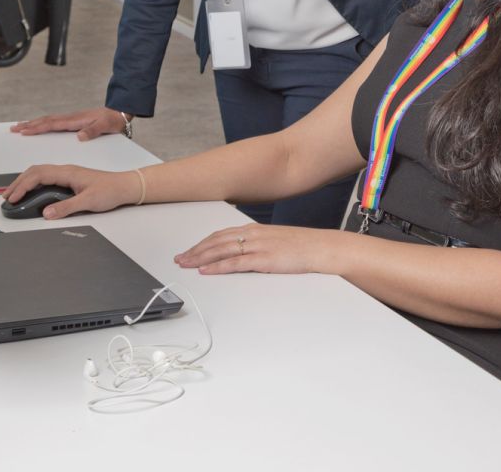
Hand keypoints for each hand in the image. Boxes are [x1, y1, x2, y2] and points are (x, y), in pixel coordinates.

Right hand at [3, 164, 139, 218]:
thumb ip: (66, 207)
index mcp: (67, 172)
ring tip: (14, 194)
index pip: (38, 175)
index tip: (13, 198)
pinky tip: (31, 192)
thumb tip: (47, 213)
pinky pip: (47, 177)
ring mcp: (67, 174)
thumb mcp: (88, 201)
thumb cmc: (110, 190)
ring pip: (40, 173)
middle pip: (35, 171)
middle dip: (18, 183)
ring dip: (25, 182)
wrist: (125, 186)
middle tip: (7, 197)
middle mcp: (66, 170)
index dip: (23, 186)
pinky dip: (34, 183)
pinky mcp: (70, 179)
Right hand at [10, 107, 124, 140]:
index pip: (51, 124)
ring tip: (20, 126)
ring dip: (33, 123)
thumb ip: (92, 131)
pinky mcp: (73, 121)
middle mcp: (70, 118)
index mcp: (74, 120)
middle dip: (29, 125)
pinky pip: (53, 122)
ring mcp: (71, 119)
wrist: (119, 113)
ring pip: (47, 121)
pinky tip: (39, 126)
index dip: (37, 128)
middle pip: (45, 121)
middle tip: (13, 128)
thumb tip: (80, 136)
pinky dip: (42, 124)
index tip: (24, 131)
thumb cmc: (112, 120)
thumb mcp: (105, 126)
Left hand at [174, 223, 342, 275]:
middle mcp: (252, 235)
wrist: (320, 248)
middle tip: (180, 259)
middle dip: (195, 250)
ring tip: (186, 265)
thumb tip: (242, 253)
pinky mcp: (263, 260)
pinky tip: (207, 271)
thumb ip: (257, 244)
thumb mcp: (275, 241)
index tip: (189, 250)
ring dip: (200, 258)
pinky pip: (235, 263)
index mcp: (254, 230)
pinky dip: (218, 266)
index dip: (202, 243)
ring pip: (221, 250)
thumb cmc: (301, 247)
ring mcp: (257, 246)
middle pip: (216, 241)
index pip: (221, 235)